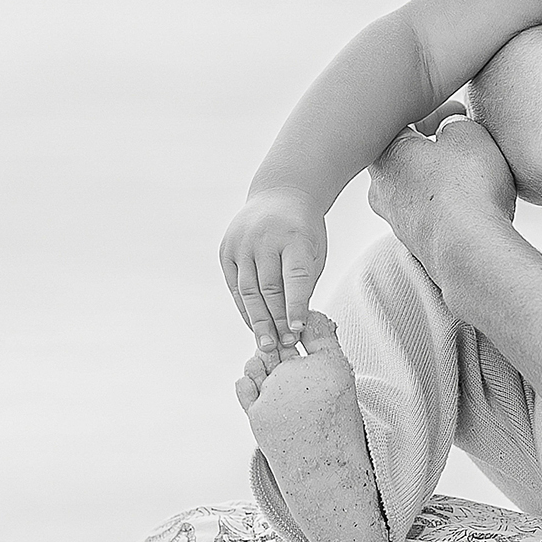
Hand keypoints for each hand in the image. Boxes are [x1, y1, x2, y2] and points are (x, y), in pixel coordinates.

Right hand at [219, 187, 326, 357]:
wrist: (281, 195)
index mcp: (294, 236)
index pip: (295, 276)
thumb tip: (294, 325)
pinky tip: (254, 326)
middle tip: (284, 346)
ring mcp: (241, 243)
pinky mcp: (226, 250)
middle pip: (269, 288)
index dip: (296, 305)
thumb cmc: (304, 231)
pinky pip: (235, 286)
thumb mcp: (315, 250)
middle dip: (276, 320)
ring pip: (248, 291)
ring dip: (258, 321)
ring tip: (267, 344)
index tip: (297, 329)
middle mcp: (264, 239)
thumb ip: (304, 283)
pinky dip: (245, 308)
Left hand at [368, 113, 517, 290]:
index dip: (433, 111)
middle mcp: (381, 189)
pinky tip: (471, 204)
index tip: (459, 113)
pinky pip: (432, 214)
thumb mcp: (468, 134)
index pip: (402, 120)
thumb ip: (456, 124)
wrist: (470, 251)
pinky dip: (448, 204)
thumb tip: (452, 132)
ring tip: (473, 174)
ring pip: (418, 187)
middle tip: (464, 141)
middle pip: (406, 156)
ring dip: (441, 178)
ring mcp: (397, 221)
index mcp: (385, 154)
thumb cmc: (465, 188)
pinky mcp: (417, 244)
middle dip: (433, 146)